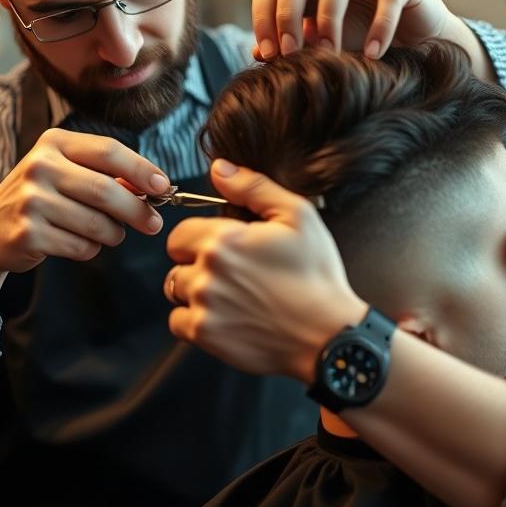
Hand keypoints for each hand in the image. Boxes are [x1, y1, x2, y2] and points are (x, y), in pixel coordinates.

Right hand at [0, 129, 169, 272]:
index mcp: (54, 143)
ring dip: (112, 234)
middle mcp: (39, 166)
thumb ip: (107, 175)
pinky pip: (80, 246)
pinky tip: (75, 242)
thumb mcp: (67, 173)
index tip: (164, 186)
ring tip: (107, 233)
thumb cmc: (41, 198)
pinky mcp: (27, 233)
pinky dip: (89, 249)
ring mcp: (30, 200)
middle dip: (137, 210)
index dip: (141, 170)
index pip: (109, 151)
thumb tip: (157, 187)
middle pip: (106, 190)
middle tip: (153, 223)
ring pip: (97, 223)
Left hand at [166, 159, 365, 383]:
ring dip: (194, 292)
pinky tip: (225, 318)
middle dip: (196, 264)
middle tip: (232, 273)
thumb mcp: (297, 216)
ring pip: (177, 292)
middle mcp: (207, 273)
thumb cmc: (316, 275)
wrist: (329, 335)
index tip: (225, 249)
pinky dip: (196, 322)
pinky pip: (179, 324)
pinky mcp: (206, 337)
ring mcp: (204, 307)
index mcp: (223, 241)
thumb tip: (218, 169)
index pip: (181, 234)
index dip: (201, 239)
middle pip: (176, 263)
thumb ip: (253, 187)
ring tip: (231, 295)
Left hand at [251, 0, 455, 59]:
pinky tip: (372, 54)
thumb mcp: (317, 42)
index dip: (263, 17)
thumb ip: (289, 44)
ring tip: (330, 54)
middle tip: (290, 53)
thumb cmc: (357, 34)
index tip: (266, 54)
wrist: (411, 36)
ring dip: (328, 20)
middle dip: (287, 14)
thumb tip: (257, 53)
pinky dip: (379, 27)